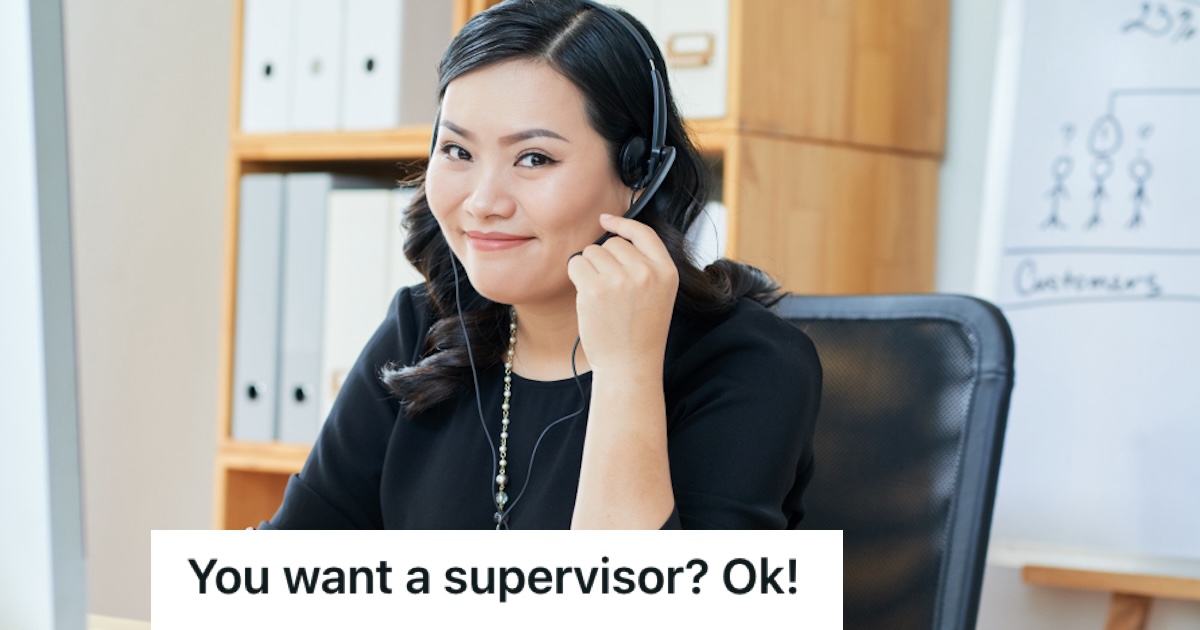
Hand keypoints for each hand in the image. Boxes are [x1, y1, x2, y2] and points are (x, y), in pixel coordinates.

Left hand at [566, 213, 677, 374]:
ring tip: (601, 296)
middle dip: (604, 259)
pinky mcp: (594, 289)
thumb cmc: (640, 331)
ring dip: (589, 268)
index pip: (643, 233)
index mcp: (666, 271)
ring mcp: (620, 279)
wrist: (629, 364)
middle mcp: (645, 272)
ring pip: (591, 252)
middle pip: (612, 243)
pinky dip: (576, 276)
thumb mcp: (659, 294)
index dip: (622, 223)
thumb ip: (645, 264)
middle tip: (610, 289)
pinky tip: (587, 296)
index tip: (606, 220)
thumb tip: (613, 233)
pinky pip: (576, 264)